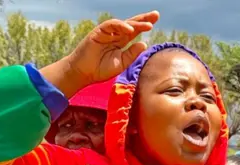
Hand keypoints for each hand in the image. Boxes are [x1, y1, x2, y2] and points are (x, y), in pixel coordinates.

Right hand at [41, 11, 159, 97]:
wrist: (83, 74)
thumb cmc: (100, 70)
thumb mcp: (121, 63)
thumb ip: (132, 54)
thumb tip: (144, 43)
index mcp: (121, 42)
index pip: (135, 31)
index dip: (144, 25)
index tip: (155, 21)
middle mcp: (115, 35)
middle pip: (132, 24)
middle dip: (144, 19)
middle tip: (156, 15)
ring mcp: (107, 33)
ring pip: (123, 24)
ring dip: (136, 23)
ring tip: (148, 26)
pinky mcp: (98, 32)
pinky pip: (111, 25)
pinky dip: (121, 26)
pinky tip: (130, 30)